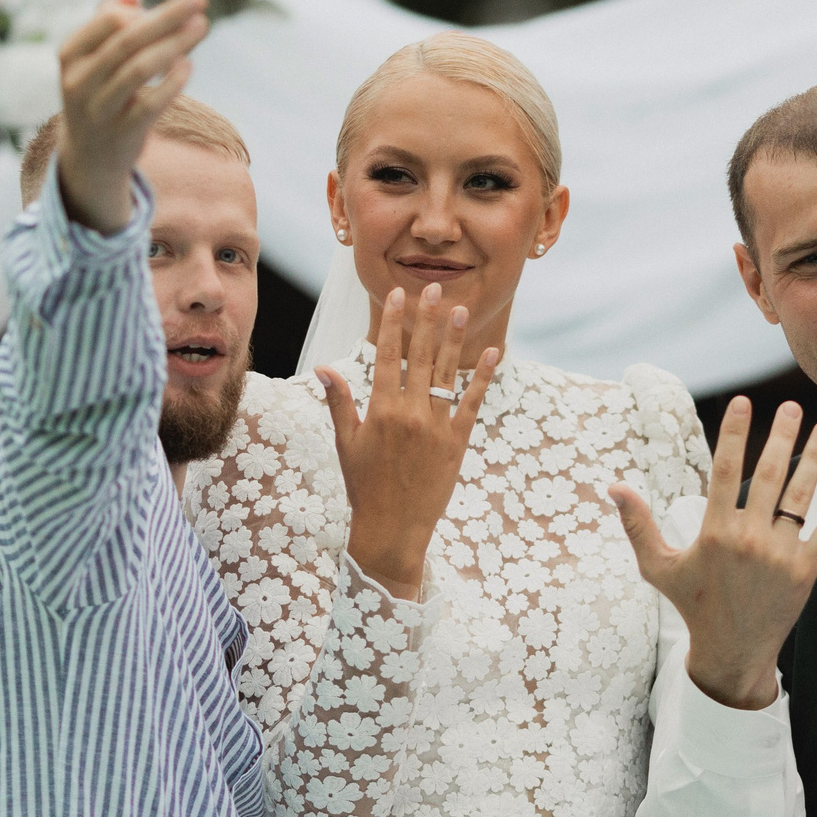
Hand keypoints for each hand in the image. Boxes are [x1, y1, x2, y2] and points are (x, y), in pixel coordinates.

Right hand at [52, 0, 210, 231]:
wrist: (89, 158)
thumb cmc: (99, 96)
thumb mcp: (93, 62)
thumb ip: (108, 25)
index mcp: (70, 56)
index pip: (109, 20)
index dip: (146, 11)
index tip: (175, 9)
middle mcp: (79, 81)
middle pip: (128, 39)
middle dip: (168, 17)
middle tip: (201, 1)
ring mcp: (99, 109)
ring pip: (141, 68)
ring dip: (176, 44)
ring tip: (202, 27)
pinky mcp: (122, 133)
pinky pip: (151, 103)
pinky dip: (172, 82)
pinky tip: (188, 66)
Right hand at [315, 282, 498, 597]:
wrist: (393, 527)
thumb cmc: (364, 485)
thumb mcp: (346, 443)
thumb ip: (339, 402)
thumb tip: (324, 368)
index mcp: (380, 410)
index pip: (388, 356)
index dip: (395, 323)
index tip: (399, 296)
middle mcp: (409, 413)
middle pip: (420, 356)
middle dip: (427, 320)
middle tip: (435, 289)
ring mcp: (435, 426)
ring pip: (447, 373)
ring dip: (455, 340)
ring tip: (462, 310)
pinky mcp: (457, 442)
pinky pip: (471, 402)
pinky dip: (483, 377)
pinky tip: (493, 352)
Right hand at [609, 398, 816, 710]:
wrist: (731, 653)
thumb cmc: (693, 605)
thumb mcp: (658, 567)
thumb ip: (638, 526)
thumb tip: (614, 487)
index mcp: (715, 532)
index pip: (725, 471)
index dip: (735, 434)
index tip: (743, 403)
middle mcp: (750, 539)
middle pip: (770, 475)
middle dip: (782, 436)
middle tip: (792, 406)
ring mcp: (781, 554)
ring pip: (801, 496)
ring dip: (815, 459)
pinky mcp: (805, 570)